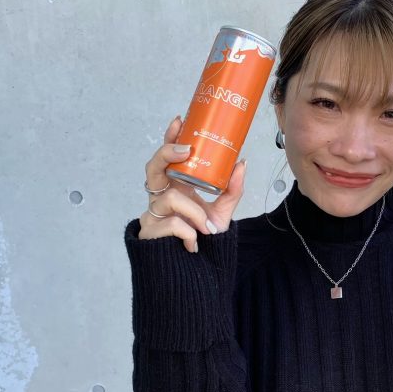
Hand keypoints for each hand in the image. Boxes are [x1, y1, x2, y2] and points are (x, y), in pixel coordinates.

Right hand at [138, 116, 246, 251]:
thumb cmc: (204, 238)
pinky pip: (173, 224)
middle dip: (166, 154)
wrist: (196, 271)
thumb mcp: (221, 212)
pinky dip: (189, 233)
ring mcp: (153, 214)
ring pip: (171, 200)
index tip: (180, 120)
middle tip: (185, 150)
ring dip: (194, 213)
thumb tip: (242, 163)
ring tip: (206, 228)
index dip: (170, 138)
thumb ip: (231, 189)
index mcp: (175, 187)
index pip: (168, 158)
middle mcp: (161, 196)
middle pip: (152, 167)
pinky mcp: (151, 232)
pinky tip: (194, 243)